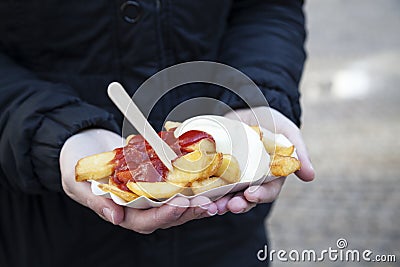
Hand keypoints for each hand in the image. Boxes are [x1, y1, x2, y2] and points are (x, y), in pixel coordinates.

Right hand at [60, 129, 217, 233]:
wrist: (84, 150)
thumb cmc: (78, 170)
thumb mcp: (80, 185)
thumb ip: (97, 203)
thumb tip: (115, 219)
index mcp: (123, 214)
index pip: (147, 221)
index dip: (165, 214)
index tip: (181, 204)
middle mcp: (141, 208)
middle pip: (170, 216)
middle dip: (191, 211)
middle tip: (212, 204)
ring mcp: (152, 196)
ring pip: (179, 204)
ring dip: (200, 202)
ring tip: (220, 198)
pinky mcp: (159, 182)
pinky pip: (179, 187)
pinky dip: (195, 185)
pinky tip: (212, 181)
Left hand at [215, 106, 314, 214]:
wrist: (249, 111)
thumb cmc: (273, 123)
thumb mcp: (288, 132)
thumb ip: (298, 152)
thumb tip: (311, 176)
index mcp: (270, 177)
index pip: (267, 191)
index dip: (260, 195)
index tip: (251, 195)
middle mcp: (251, 181)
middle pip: (245, 199)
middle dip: (237, 204)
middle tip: (228, 206)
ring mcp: (233, 176)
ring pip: (227, 194)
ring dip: (220, 202)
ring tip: (211, 206)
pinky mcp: (218, 167)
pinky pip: (210, 180)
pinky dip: (205, 187)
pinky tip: (198, 191)